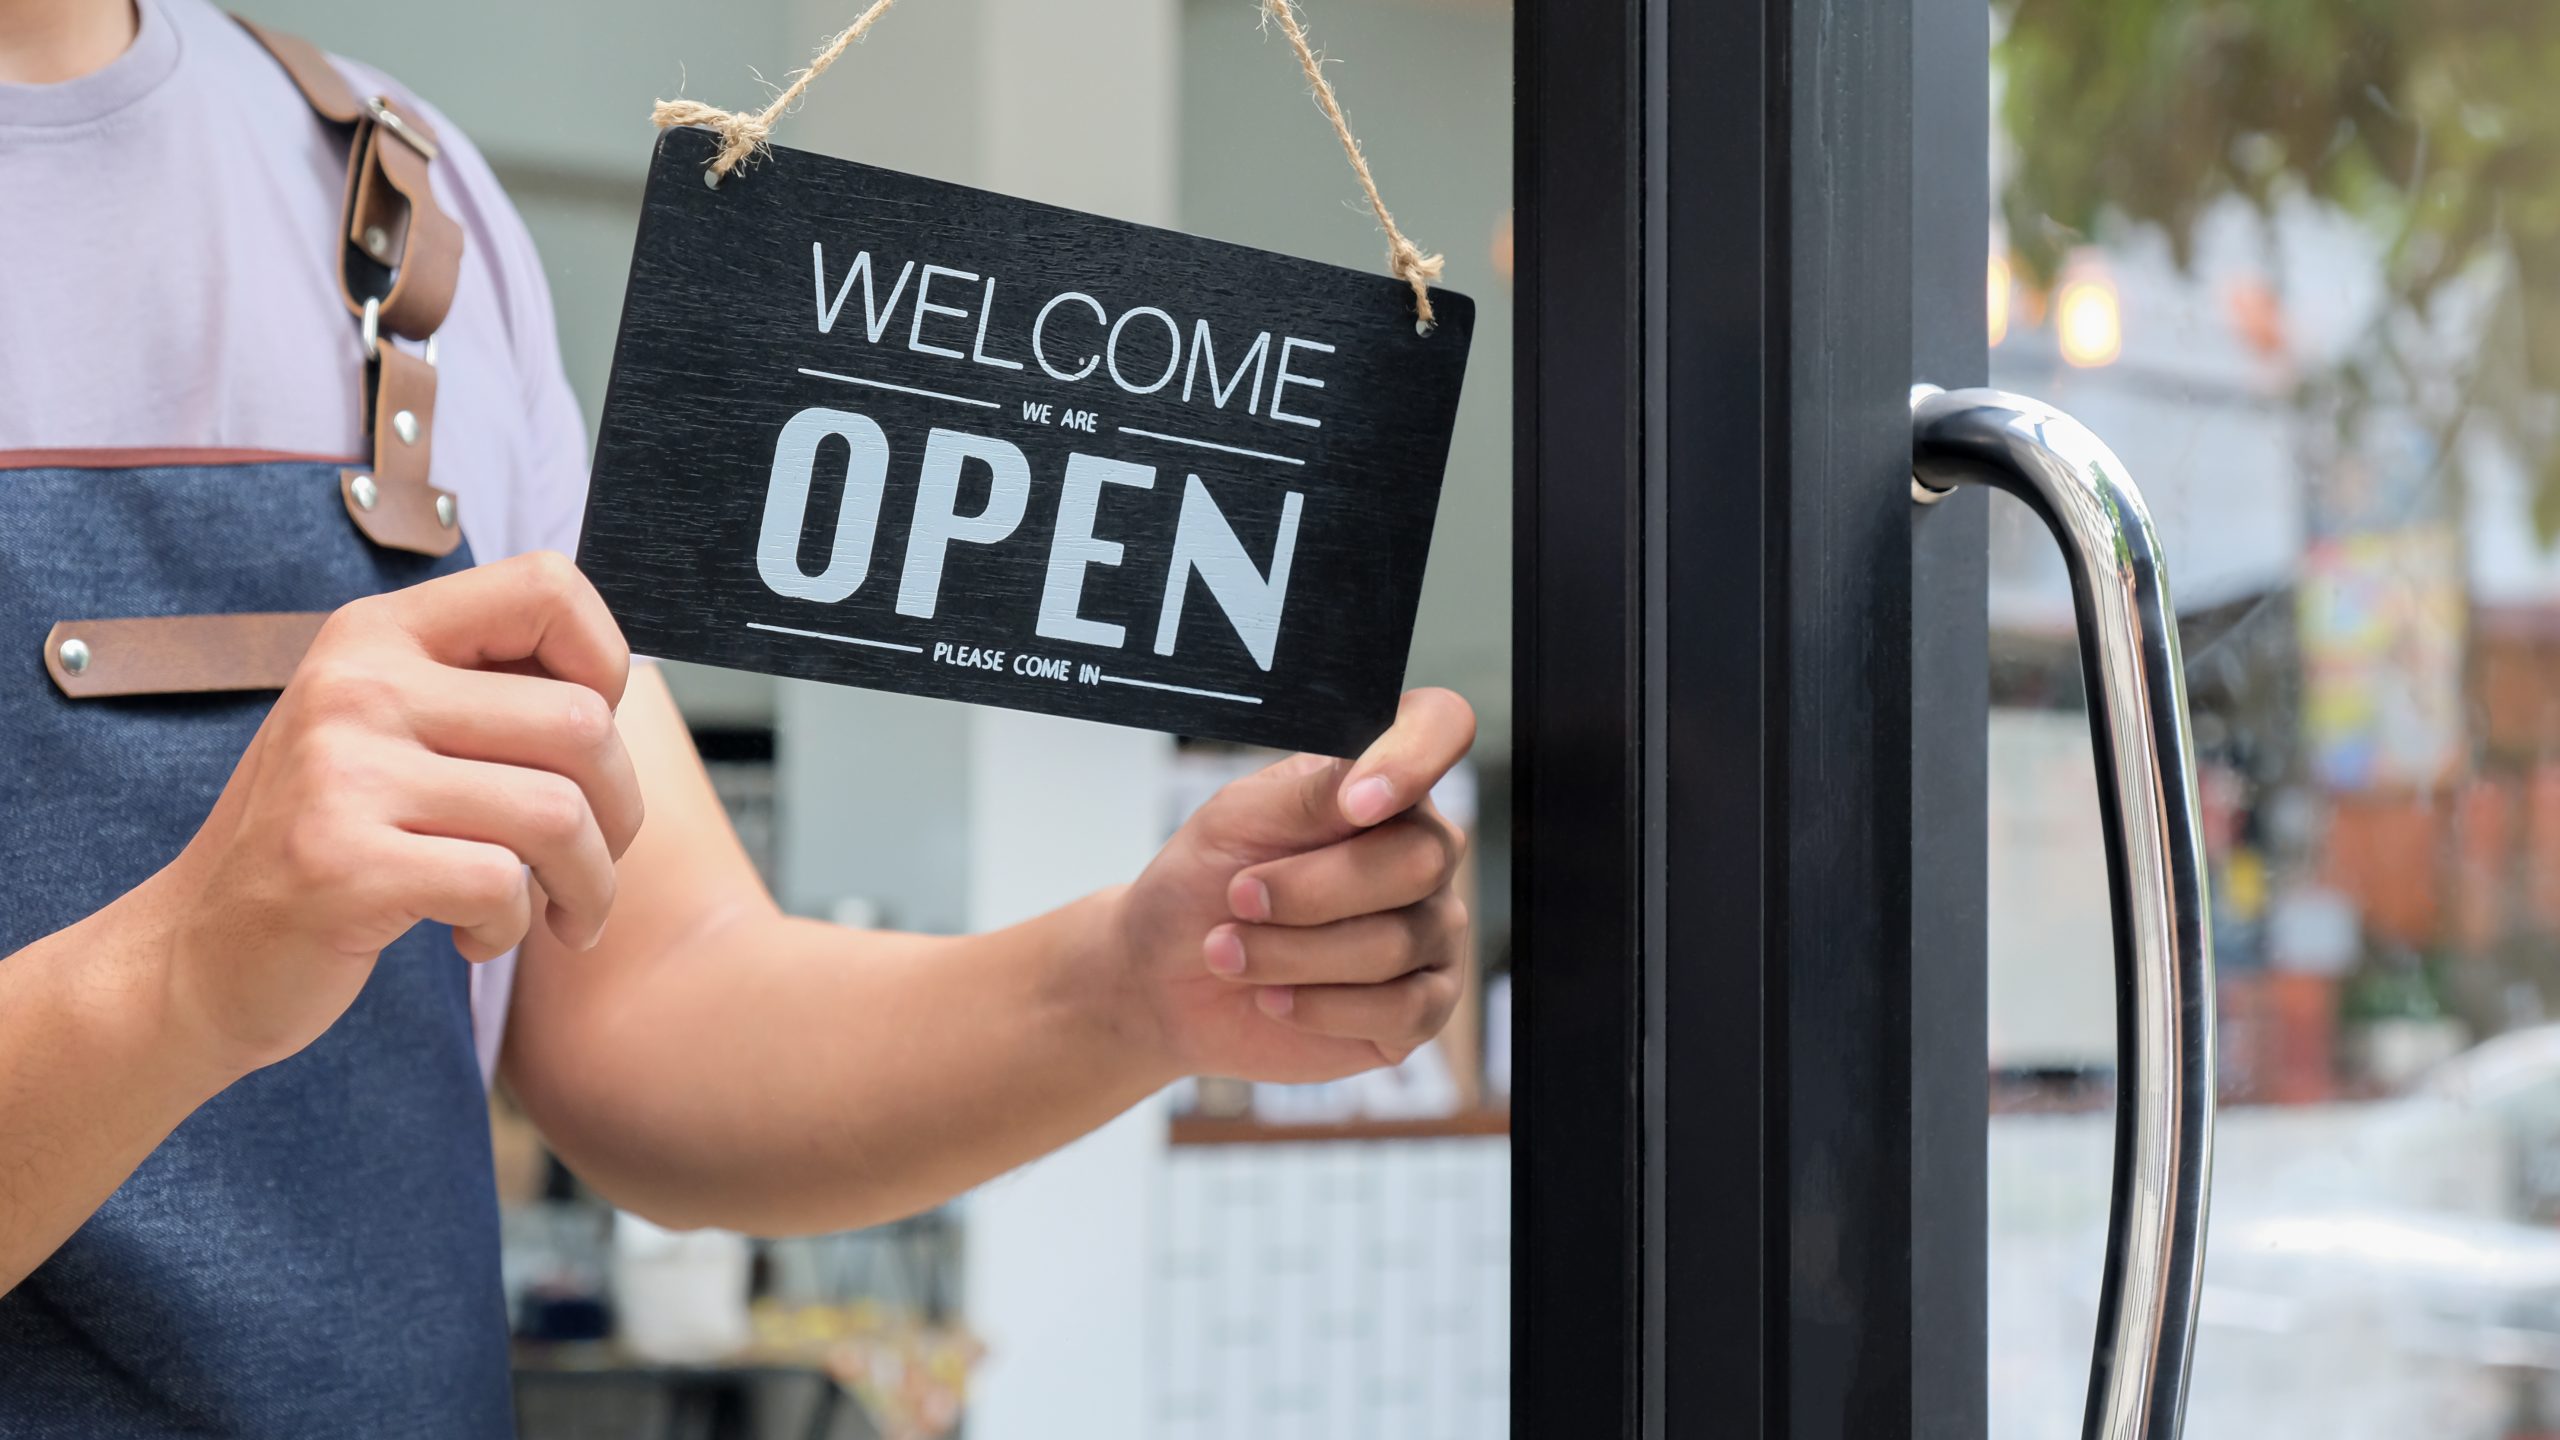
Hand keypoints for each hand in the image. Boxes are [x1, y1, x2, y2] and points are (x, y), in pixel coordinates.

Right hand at [148, 553, 642, 1075]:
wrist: (199, 953)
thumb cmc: (333, 838)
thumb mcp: (392, 733)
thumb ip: (486, 694)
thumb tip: (615, 686)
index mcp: (378, 634)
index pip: (547, 587)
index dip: (604, 665)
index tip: (584, 745)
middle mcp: (358, 686)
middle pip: (582, 723)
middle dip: (617, 813)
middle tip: (588, 864)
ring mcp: (343, 774)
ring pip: (558, 815)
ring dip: (584, 886)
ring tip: (553, 913)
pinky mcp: (342, 865)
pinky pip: (502, 886)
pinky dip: (514, 927)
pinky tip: (475, 935)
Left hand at [1117, 689, 1476, 1083]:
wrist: (1165, 979)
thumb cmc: (1202, 884)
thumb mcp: (1236, 821)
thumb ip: (1309, 795)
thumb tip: (1372, 780)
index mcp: (1382, 780)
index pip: (1440, 727)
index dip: (1414, 758)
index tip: (1356, 805)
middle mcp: (1422, 847)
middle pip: (1418, 860)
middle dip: (1309, 890)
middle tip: (1238, 897)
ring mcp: (1432, 927)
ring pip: (1397, 941)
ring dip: (1293, 953)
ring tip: (1232, 953)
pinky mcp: (1423, 1005)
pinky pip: (1404, 1010)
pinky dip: (1323, 1007)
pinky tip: (1276, 998)